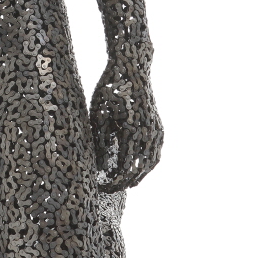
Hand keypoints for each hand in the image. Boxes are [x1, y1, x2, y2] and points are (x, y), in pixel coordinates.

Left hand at [90, 61, 162, 190]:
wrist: (132, 68)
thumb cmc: (111, 88)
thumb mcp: (99, 114)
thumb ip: (100, 142)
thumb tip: (100, 167)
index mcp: (132, 132)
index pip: (124, 169)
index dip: (113, 182)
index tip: (101, 187)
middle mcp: (148, 134)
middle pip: (139, 170)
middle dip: (124, 183)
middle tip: (108, 189)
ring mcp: (156, 130)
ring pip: (151, 163)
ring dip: (138, 175)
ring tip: (124, 183)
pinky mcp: (158, 126)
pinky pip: (155, 152)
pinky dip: (147, 163)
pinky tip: (137, 167)